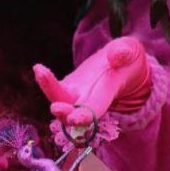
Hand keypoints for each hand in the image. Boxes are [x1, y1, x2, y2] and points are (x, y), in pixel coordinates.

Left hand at [34, 37, 151, 125]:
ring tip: (40, 71)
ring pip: (60, 100)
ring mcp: (76, 94)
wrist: (120, 64)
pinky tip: (38, 68)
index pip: (96, 109)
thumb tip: (117, 56)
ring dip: (50, 91)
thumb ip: (125, 53)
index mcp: (107, 92)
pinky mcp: (67, 87)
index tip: (75, 118)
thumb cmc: (128, 59)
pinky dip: (46, 82)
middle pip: (74, 112)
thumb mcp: (131, 52)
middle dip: (65, 114)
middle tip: (55, 108)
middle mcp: (89, 99)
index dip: (86, 116)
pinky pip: (54, 89)